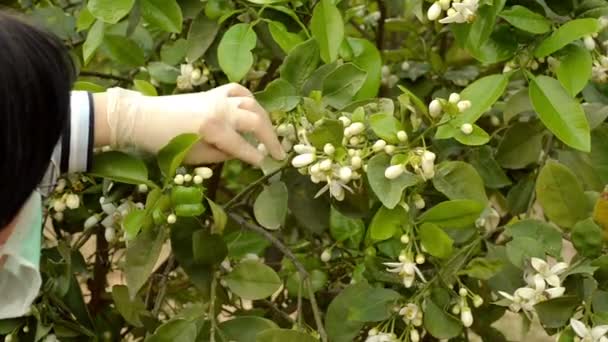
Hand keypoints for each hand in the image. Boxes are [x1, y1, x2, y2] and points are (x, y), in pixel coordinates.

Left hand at [102, 83, 284, 165]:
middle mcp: (220, 110)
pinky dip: (250, 100)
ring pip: (252, 104)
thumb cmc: (164, 143)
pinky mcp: (213, 92)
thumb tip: (241, 153)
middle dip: (270, 138)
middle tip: (279, 153)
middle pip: (256, 121)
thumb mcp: (193, 157)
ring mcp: (217, 98)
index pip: (243, 146)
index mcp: (213, 129)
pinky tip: (252, 110)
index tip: (266, 165)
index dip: (256, 157)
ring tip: (268, 134)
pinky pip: (239, 92)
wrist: (142, 117)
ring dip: (264, 119)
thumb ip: (221, 155)